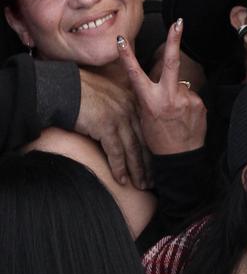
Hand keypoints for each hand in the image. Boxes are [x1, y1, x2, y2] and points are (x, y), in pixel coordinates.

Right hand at [76, 67, 150, 188]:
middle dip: (149, 164)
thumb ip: (121, 110)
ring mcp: (119, 117)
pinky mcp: (105, 126)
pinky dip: (119, 168)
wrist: (62, 88)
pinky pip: (115, 152)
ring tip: (141, 185)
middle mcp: (130, 109)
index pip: (147, 131)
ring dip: (137, 170)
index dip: (152, 150)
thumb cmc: (82, 94)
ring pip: (133, 149)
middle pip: (143, 142)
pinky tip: (122, 180)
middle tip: (152, 181)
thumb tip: (126, 129)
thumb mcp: (109, 98)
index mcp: (133, 102)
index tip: (157, 166)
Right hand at [117, 19, 206, 155]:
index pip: (136, 74)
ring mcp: (186, 100)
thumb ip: (150, 95)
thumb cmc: (158, 139)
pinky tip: (185, 117)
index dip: (127, 57)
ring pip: (181, 86)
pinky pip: (191, 97)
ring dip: (179, 94)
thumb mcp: (145, 116)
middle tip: (179, 22)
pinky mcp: (199, 105)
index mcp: (149, 101)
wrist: (180, 158)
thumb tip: (157, 81)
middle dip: (175, 41)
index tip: (122, 40)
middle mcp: (168, 98)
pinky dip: (188, 103)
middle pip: (171, 63)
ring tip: (176, 115)